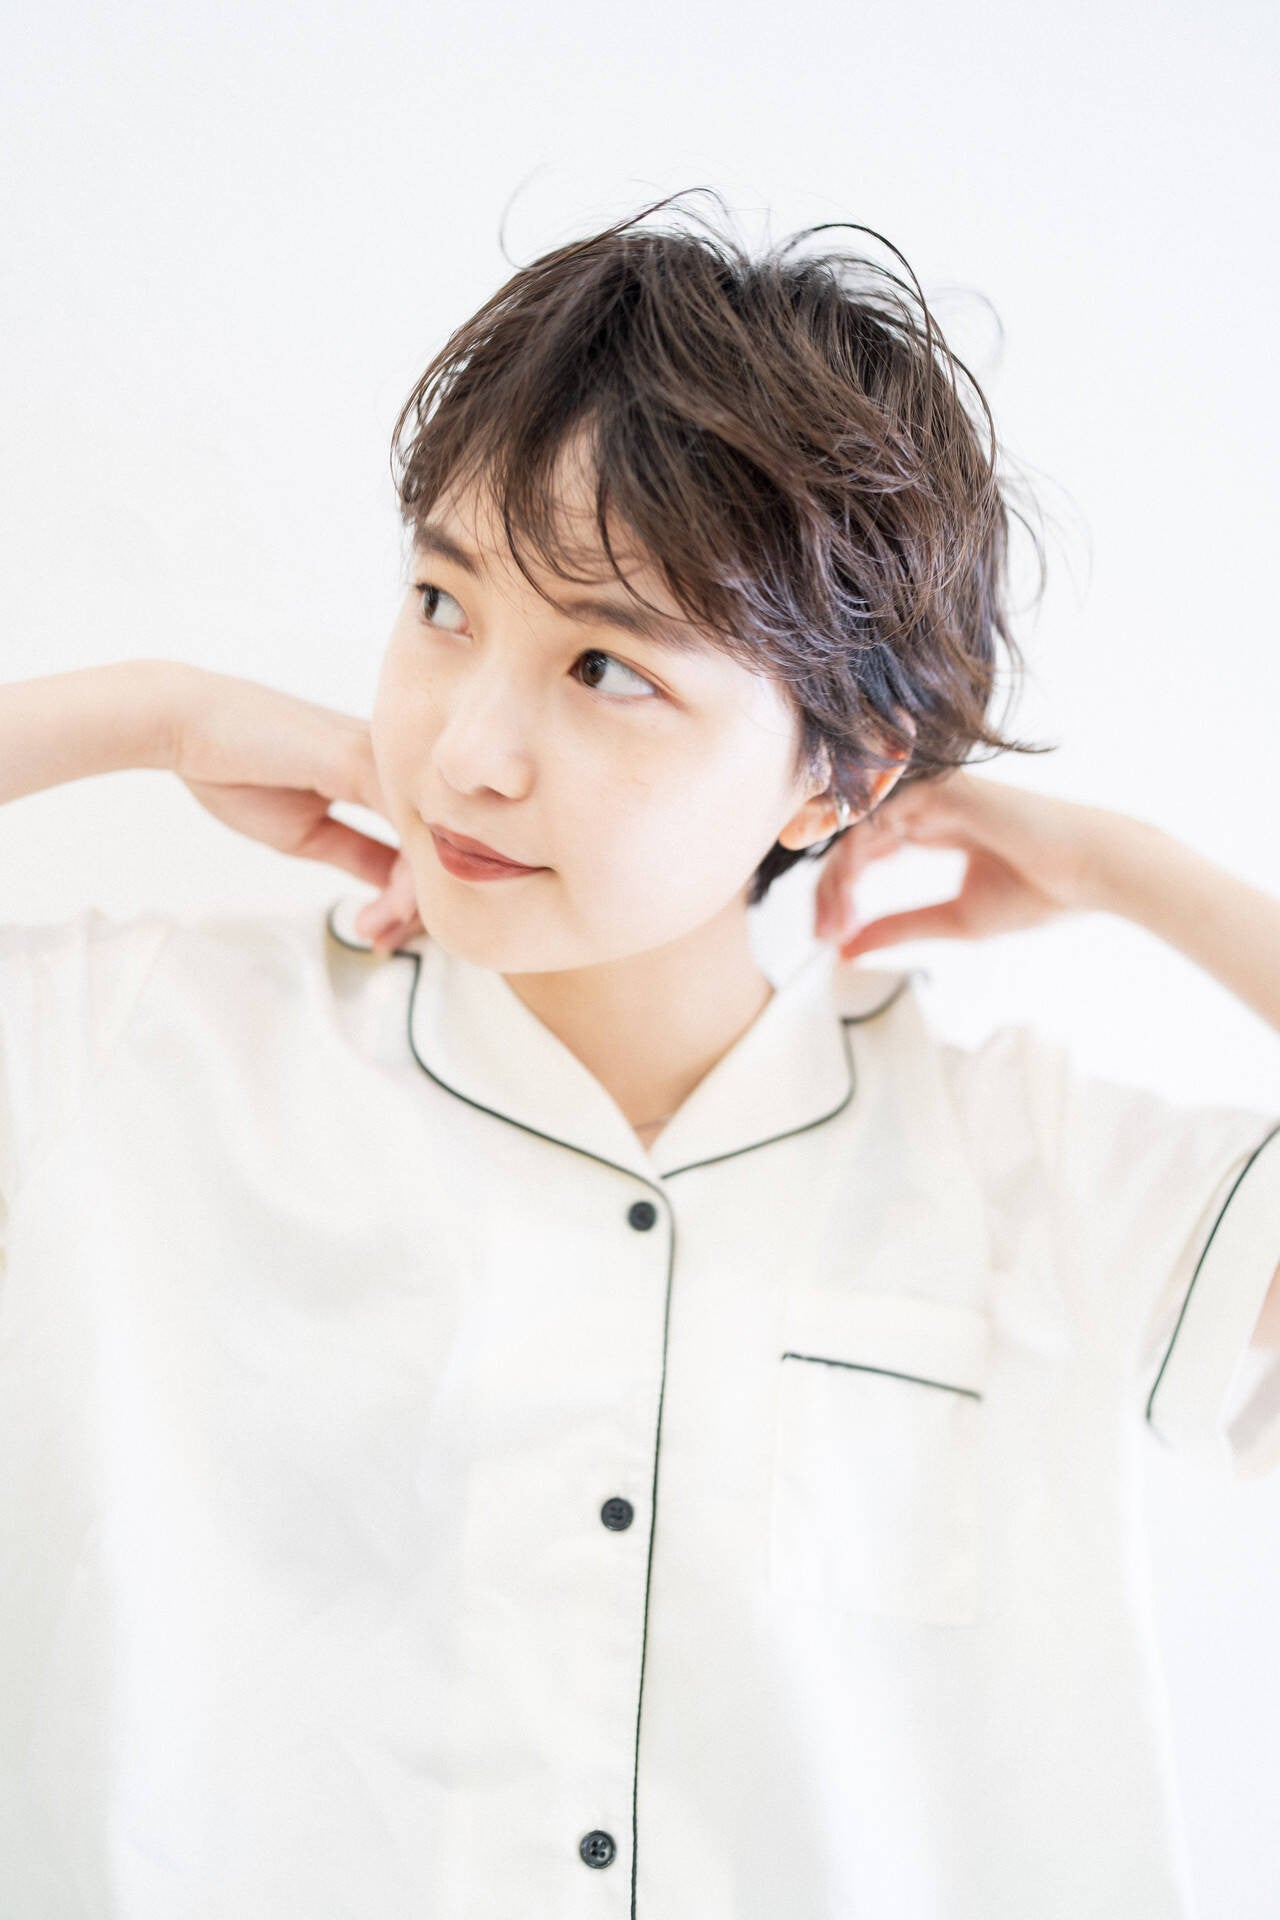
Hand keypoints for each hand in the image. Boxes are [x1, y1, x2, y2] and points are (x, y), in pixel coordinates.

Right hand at [170, 665, 426, 952]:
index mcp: (382, 775)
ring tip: (375, 931)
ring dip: (411, 898)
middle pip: (437, 841)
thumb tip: (398, 887)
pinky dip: (407, 874)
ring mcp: (383, 758)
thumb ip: (360, 854)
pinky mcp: (364, 761)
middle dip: (417, 904)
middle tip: (385, 943)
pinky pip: (406, 824)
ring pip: (429, 837)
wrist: (189, 727)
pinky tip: (394, 906)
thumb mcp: (310, 832)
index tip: (385, 933)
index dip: (411, 893)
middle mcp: (393, 763)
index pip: (422, 840)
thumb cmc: (238, 771)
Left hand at [813, 768, 1107, 959]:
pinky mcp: (940, 787)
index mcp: (935, 828)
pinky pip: (879, 816)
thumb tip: (845, 949)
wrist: (1092, 871)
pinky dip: (855, 854)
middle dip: (829, 889)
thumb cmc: (1039, 893)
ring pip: (859, 828)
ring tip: (832, 923)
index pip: (866, 852)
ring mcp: (931, 792)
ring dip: (836, 879)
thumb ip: (899, 927)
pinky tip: (846, 889)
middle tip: (820, 934)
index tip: (829, 938)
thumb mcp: (953, 919)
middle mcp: (927, 805)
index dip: (841, 893)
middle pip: (853, 840)